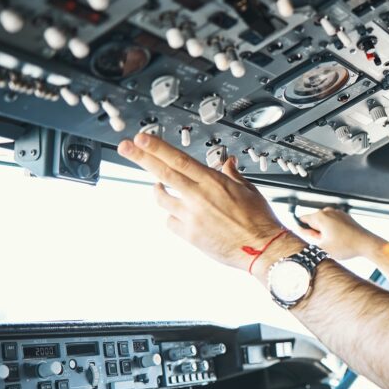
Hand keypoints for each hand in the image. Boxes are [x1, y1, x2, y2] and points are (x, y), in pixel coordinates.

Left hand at [117, 133, 286, 270]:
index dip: (158, 148)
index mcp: (213, 182)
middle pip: (163, 173)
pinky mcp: (189, 235)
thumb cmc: (260, 220)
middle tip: (125, 147)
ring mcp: (191, 217)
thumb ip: (233, 175)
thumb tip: (228, 163)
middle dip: (141, 157)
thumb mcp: (249, 190)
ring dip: (158, 190)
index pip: (179, 160)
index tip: (141, 139)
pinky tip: (180, 214)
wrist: (262, 249)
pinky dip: (172, 215)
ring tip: (158, 186)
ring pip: (162, 199)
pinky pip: (170, 221)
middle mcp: (199, 197)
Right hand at [298, 207, 382, 260]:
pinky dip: (332, 230)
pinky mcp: (345, 217)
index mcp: (320, 217)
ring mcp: (337, 213)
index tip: (305, 238)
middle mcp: (328, 211)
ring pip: (323, 222)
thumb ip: (308, 241)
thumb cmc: (346, 246)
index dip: (301, 230)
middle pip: (313, 221)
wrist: (366, 244)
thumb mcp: (322, 248)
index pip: (302, 219)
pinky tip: (338, 239)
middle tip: (322, 242)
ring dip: (323, 232)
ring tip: (332, 242)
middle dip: (315, 232)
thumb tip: (301, 237)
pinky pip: (333, 222)